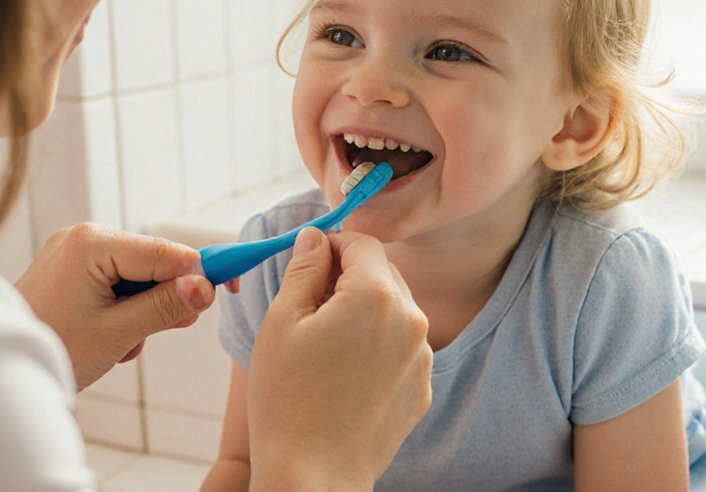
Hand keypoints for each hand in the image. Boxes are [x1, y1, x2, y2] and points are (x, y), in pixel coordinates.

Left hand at [16, 223, 215, 390]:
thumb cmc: (52, 349)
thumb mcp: (117, 333)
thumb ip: (164, 307)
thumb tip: (206, 287)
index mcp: (92, 243)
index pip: (165, 252)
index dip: (201, 272)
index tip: (230, 289)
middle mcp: (83, 237)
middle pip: (153, 261)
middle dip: (162, 298)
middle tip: (158, 331)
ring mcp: (75, 251)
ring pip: (137, 275)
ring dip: (141, 309)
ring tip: (117, 342)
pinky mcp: (71, 268)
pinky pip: (116, 281)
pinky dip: (123, 308)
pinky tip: (105, 334)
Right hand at [246, 227, 432, 491]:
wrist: (314, 474)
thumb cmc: (288, 398)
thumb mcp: (282, 321)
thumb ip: (304, 268)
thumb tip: (315, 238)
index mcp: (376, 295)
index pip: (363, 243)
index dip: (333, 244)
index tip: (310, 260)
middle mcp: (412, 320)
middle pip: (383, 273)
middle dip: (349, 278)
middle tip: (310, 306)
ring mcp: (423, 357)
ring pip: (394, 311)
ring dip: (365, 313)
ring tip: (326, 347)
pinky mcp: (422, 387)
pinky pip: (401, 348)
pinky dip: (378, 348)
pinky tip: (345, 374)